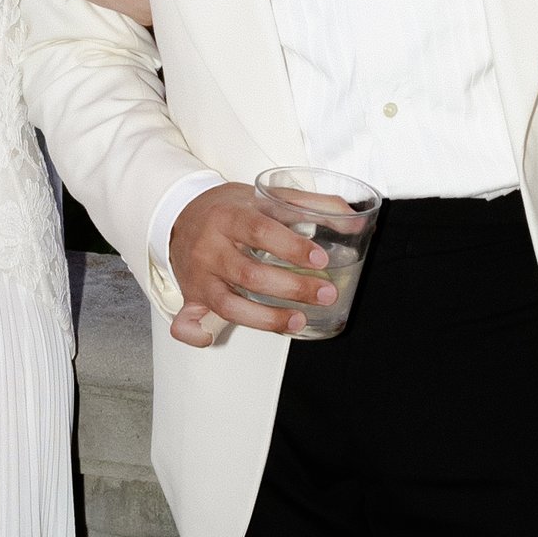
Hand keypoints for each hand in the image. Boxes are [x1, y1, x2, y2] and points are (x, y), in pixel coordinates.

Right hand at [168, 183, 340, 337]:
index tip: (320, 259)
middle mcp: (210, 248)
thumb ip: (312, 205)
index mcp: (229, 217)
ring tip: (298, 320)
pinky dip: (195, 334)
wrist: (182, 213)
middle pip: (250, 274)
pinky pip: (184, 321)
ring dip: (266, 318)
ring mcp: (199, 276)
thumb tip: (356, 219)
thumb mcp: (267, 196)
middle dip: (292, 288)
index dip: (292, 247)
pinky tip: (211, 339)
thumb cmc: (231, 208)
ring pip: (228, 305)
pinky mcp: (190, 296)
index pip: (261, 231)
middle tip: (325, 293)